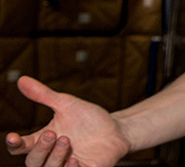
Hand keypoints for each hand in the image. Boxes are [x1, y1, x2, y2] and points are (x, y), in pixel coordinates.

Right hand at [5, 76, 129, 166]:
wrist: (116, 129)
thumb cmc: (89, 119)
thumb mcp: (66, 105)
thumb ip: (44, 95)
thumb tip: (22, 79)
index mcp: (43, 141)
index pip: (20, 148)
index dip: (14, 144)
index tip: (13, 137)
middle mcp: (51, 157)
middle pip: (32, 162)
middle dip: (40, 149)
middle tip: (52, 134)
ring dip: (54, 158)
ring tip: (65, 140)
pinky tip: (74, 159)